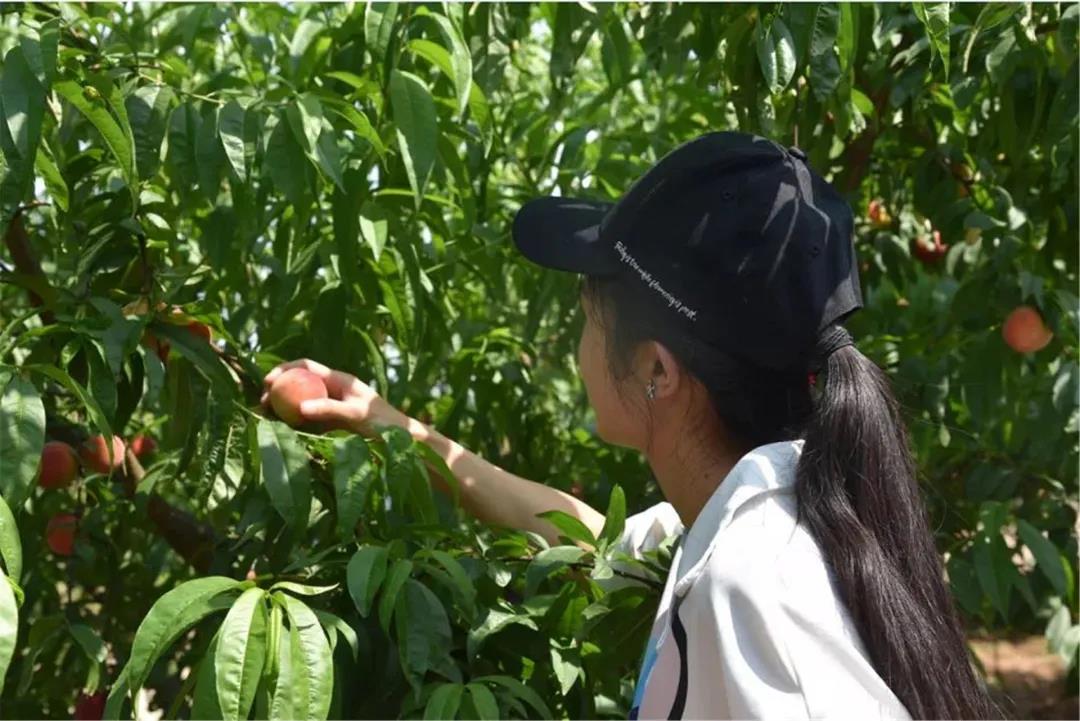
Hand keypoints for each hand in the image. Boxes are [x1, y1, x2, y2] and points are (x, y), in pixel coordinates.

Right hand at [261, 359, 408, 437]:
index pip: (306, 367)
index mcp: (339, 380)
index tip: (268, 381)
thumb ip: (329, 410)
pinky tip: (281, 432)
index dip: (285, 370)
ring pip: (300, 404)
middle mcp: (332, 391)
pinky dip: (293, 425)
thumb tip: (300, 408)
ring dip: (282, 409)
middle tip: (262, 403)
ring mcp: (330, 408)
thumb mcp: (355, 414)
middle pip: (299, 384)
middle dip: (278, 390)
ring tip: (265, 417)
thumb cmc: (383, 423)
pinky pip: (307, 422)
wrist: (402, 441)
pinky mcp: (331, 426)